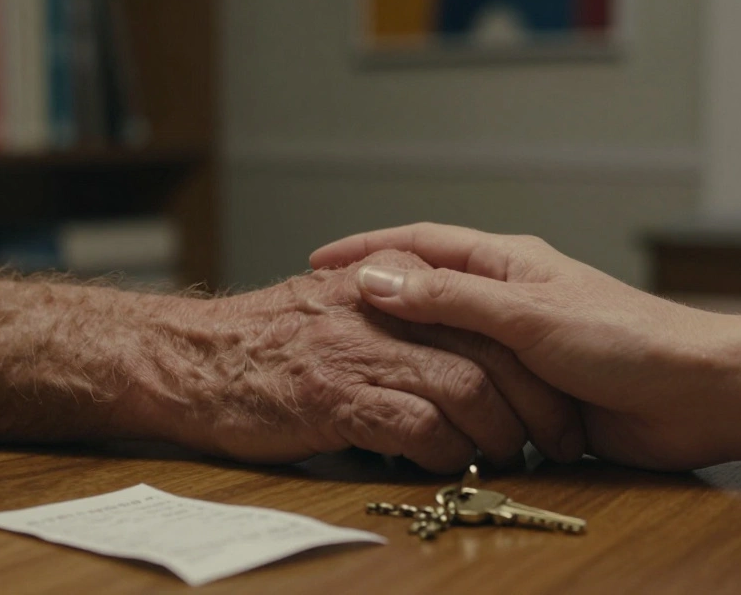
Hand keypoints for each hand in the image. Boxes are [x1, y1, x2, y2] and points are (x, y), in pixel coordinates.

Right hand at [129, 249, 583, 471]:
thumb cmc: (264, 342)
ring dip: (496, 432)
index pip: (485, 306)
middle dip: (533, 400)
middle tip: (551, 438)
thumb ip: (398, 312)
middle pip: (491, 348)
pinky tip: (444, 464)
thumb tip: (459, 346)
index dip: (527, 351)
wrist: (187, 359)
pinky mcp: (340, 397)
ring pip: (466, 388)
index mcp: (392, 277)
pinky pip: (418, 426)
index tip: (553, 389)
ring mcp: (364, 350)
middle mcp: (386, 306)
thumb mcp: (338, 306)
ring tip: (504, 457)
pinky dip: (443, 451)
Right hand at [311, 224, 731, 470]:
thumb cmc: (625, 340)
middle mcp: (511, 300)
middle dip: (383, 302)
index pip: (424, 244)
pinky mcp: (535, 392)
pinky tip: (418, 408)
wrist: (694, 394)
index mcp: (509, 264)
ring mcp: (522, 347)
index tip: (320, 260)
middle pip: (431, 293)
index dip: (370, 249)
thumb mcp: (526, 316)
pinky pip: (475, 389)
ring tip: (362, 365)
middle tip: (330, 318)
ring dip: (413, 353)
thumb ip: (452, 301)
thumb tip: (376, 279)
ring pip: (450, 346)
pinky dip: (445, 397)